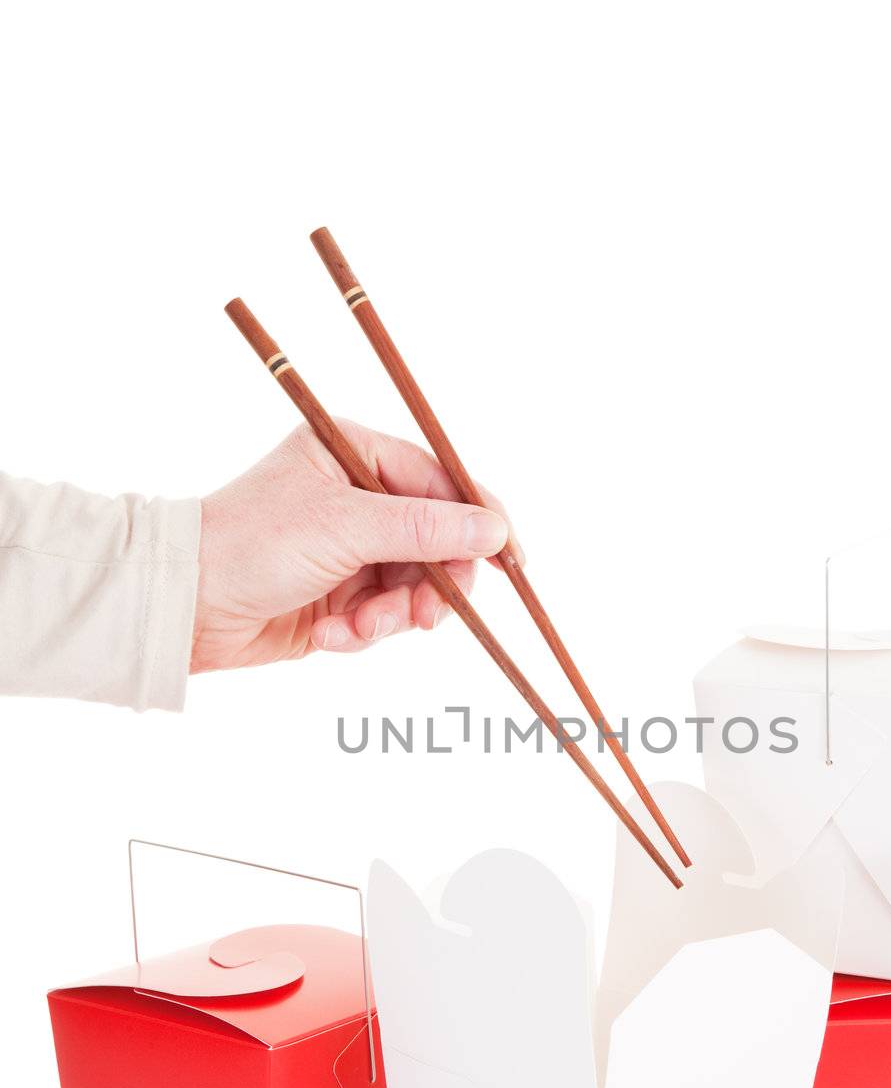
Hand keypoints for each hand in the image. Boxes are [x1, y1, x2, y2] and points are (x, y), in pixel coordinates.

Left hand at [191, 421, 513, 671]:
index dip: (478, 519)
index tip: (509, 557)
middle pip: (435, 540)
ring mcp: (348, 548)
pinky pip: (381, 617)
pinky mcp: (338, 596)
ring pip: (412, 587)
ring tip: (359, 629)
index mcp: (354, 452)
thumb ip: (426, 529)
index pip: (440, 481)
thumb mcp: (346, 527)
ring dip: (392, 616)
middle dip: (432, 584)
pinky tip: (327, 636)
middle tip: (429, 617)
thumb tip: (495, 531)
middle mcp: (354, 495)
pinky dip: (361, 632)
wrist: (184, 606)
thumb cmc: (252, 543)